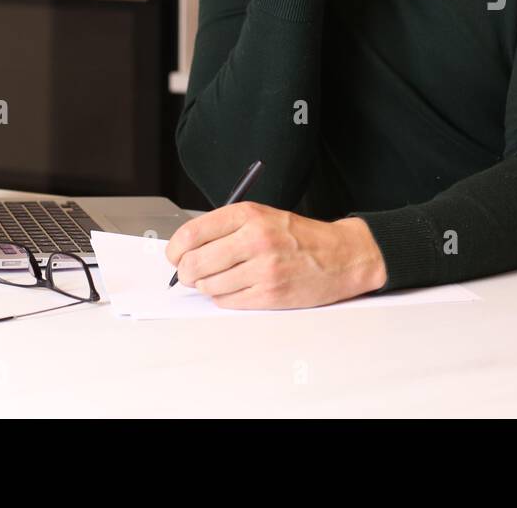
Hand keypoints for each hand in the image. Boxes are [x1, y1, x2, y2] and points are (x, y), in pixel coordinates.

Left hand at [165, 202, 387, 308]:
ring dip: (208, 286)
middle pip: (194, 263)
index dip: (175, 249)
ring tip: (223, 278)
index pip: (192, 233)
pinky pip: (227, 302)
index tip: (175, 255)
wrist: (341, 256)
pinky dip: (225, 298)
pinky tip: (239, 288)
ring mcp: (264, 269)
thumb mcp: (263, 216)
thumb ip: (226, 228)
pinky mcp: (270, 295)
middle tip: (191, 273)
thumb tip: (184, 249)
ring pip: (208, 285)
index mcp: (250, 215)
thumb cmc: (300, 237)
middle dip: (186, 273)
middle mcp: (256, 239)